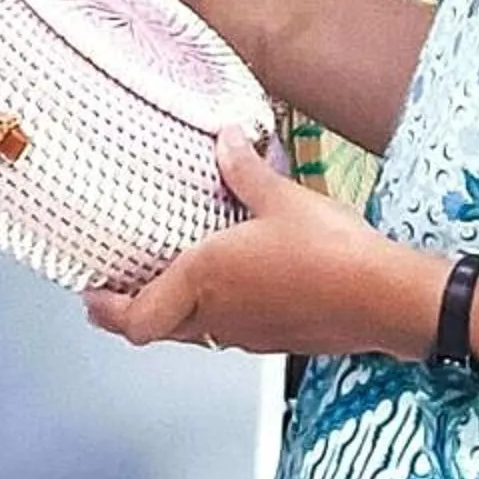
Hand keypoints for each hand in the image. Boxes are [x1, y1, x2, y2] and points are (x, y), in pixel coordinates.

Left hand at [84, 132, 442, 360]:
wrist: (387, 299)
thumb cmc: (334, 255)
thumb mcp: (282, 198)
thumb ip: (244, 170)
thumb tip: (227, 138)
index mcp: (204, 279)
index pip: (136, 318)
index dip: (107, 312)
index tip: (91, 296)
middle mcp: (219, 316)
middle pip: (158, 330)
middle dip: (132, 312)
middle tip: (118, 291)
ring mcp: (249, 334)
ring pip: (194, 334)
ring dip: (175, 314)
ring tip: (171, 283)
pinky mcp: (278, 340)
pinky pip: (231, 333)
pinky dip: (216, 315)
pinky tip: (233, 288)